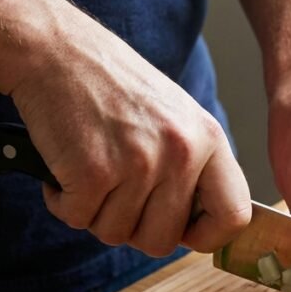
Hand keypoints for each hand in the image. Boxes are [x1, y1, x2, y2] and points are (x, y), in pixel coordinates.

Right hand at [9, 8, 251, 255]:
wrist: (55, 50)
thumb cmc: (113, 87)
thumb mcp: (176, 118)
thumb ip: (194, 168)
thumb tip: (200, 226)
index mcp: (209, 140)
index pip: (234, 216)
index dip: (208, 236)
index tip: (183, 231)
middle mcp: (181, 153)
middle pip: (164, 241)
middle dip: (134, 229)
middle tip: (116, 196)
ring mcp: (139, 164)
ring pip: (117, 234)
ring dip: (95, 213)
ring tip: (91, 170)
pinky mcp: (93, 171)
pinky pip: (78, 218)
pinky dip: (63, 202)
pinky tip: (65, 168)